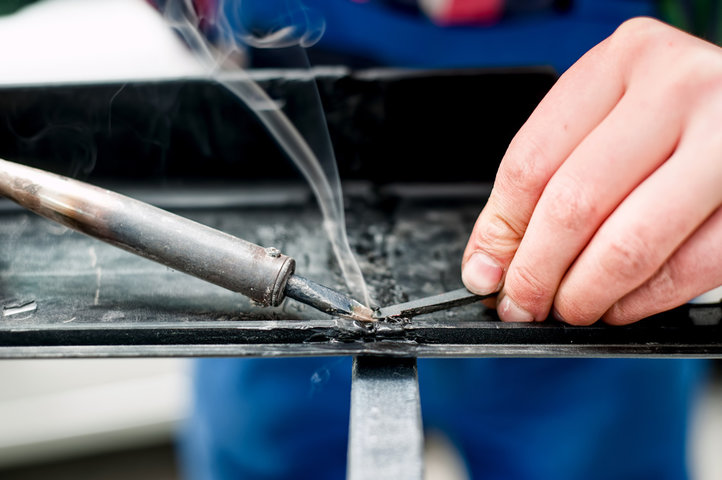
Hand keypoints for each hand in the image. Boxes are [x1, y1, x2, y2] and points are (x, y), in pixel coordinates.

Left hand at [461, 17, 721, 324]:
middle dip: (535, 273)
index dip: (499, 233)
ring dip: (585, 295)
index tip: (487, 272)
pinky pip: (687, 270)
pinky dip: (641, 303)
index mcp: (626, 61)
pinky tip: (620, 303)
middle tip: (522, 302)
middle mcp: (680, 90)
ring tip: (570, 307)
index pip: (531, 163)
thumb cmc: (679, 115)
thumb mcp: (606, 122)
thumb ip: (544, 182)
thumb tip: (488, 264)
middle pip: (574, 205)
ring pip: (628, 246)